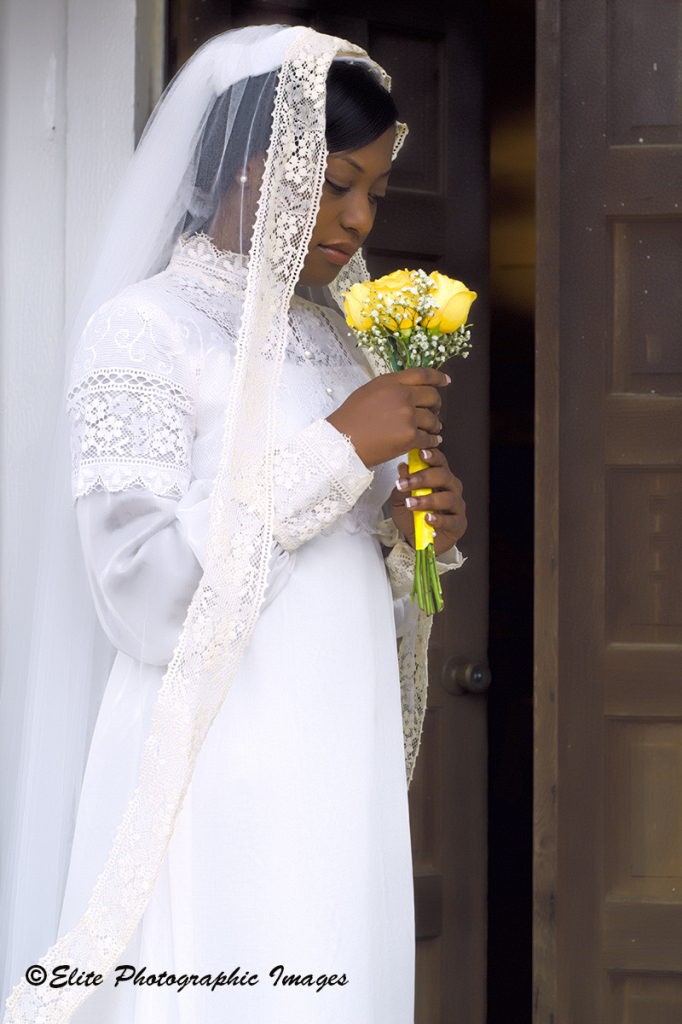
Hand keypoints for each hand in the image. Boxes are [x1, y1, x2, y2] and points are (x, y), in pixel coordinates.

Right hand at [326, 367, 449, 467]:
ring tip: (430, 430)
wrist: (341, 443)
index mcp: (391, 382)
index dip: (438, 377)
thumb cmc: (350, 420)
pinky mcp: (409, 436)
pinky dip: (431, 441)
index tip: (446, 381)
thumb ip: (390, 387)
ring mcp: (407, 416)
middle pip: (433, 396)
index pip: (423, 374)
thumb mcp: (368, 392)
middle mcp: (402, 396)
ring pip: (433, 419)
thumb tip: (409, 390)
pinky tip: (429, 442)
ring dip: (434, 426)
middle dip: (437, 405)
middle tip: (435, 412)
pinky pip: (429, 438)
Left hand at [390, 448, 466, 555]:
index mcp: (439, 478)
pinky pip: (452, 520)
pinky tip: (427, 519)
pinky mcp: (458, 524)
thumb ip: (403, 484)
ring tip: (411, 503)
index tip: (420, 453)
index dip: (432, 455)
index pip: (440, 462)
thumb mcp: (400, 500)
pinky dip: (439, 519)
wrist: (416, 540)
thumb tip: (403, 467)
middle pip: (444, 476)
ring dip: (427, 500)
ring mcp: (457, 506)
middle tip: (406, 483)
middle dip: (423, 477)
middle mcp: (451, 489)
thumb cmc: (412, 517)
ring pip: (448, 498)